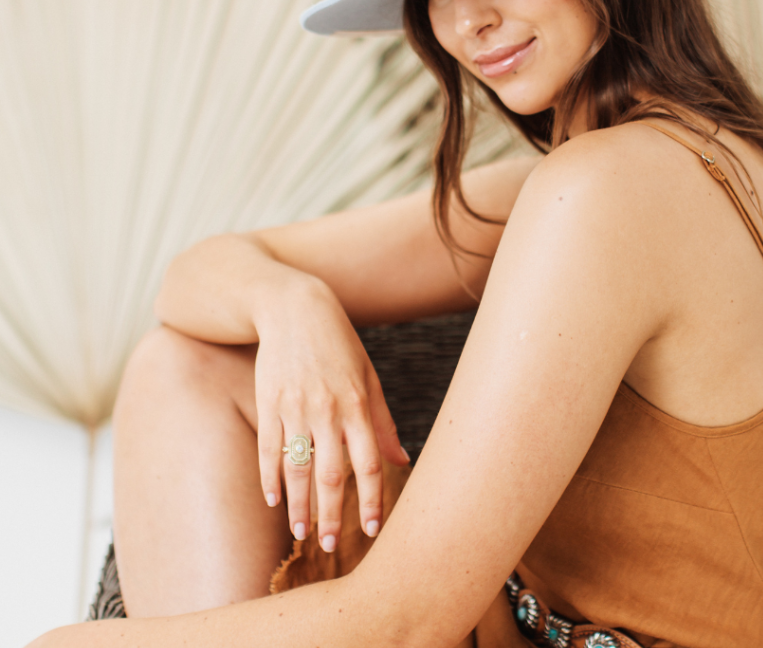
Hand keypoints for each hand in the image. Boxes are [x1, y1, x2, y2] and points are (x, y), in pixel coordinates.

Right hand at [252, 276, 408, 550]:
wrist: (295, 308)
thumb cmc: (339, 344)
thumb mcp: (367, 376)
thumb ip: (382, 421)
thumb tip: (402, 461)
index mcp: (356, 404)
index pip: (368, 463)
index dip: (371, 499)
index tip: (372, 529)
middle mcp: (326, 409)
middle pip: (330, 474)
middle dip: (331, 515)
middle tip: (329, 546)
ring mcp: (294, 406)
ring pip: (296, 468)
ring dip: (298, 505)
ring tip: (299, 534)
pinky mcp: (268, 402)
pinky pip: (268, 448)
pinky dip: (269, 477)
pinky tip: (274, 500)